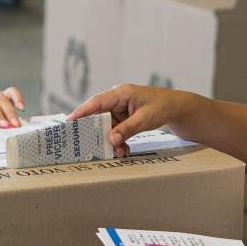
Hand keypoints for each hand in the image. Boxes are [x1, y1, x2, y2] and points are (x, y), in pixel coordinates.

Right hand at [67, 85, 187, 156]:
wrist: (176, 108)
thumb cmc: (162, 106)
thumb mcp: (146, 118)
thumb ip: (128, 128)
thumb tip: (112, 139)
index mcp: (121, 93)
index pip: (97, 102)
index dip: (82, 112)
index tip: (69, 121)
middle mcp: (117, 100)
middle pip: (98, 116)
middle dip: (97, 132)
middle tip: (88, 145)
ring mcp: (119, 110)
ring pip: (106, 127)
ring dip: (110, 140)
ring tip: (117, 152)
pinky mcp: (123, 119)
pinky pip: (115, 131)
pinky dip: (118, 141)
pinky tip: (123, 150)